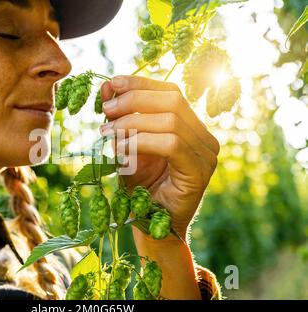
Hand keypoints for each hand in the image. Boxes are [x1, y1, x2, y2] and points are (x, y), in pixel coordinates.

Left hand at [100, 75, 219, 240]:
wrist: (151, 225)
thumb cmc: (140, 186)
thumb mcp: (126, 145)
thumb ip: (120, 117)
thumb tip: (107, 86)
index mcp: (191, 126)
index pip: (171, 92)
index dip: (141, 83)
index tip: (112, 83)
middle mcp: (205, 136)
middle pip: (173, 100)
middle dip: (134, 100)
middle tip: (105, 111)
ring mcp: (207, 153)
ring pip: (172, 120)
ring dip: (132, 123)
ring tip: (107, 132)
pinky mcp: (201, 171)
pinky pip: (172, 144)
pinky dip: (141, 142)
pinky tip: (120, 149)